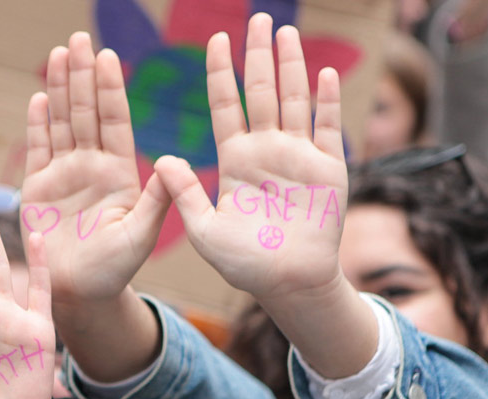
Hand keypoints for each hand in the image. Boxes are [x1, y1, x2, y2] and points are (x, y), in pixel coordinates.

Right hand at [21, 32, 169, 304]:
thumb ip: (157, 199)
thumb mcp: (141, 234)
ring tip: (60, 53)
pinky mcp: (38, 188)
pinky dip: (38, 123)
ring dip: (61, 88)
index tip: (109, 56)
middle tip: (79, 37)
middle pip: (86, 112)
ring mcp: (64, 175)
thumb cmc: (115, 269)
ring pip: (62, 122)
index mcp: (119, 173)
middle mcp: (92, 166)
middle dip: (83, 75)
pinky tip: (40, 97)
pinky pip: (38, 149)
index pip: (114, 121)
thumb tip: (173, 161)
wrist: (79, 293)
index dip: (110, 88)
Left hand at [154, 14, 348, 304]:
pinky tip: (323, 73)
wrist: (288, 283)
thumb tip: (158, 158)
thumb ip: (184, 194)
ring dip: (290, 67)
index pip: (225, 105)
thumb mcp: (204, 230)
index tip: (215, 40)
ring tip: (284, 33)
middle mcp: (266, 150)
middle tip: (257, 18)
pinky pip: (328, 127)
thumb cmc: (243, 263)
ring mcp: (299, 156)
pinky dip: (326, 101)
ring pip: (294, 100)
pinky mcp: (329, 168)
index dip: (220, 73)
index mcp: (235, 159)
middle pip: (260, 92)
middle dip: (258, 56)